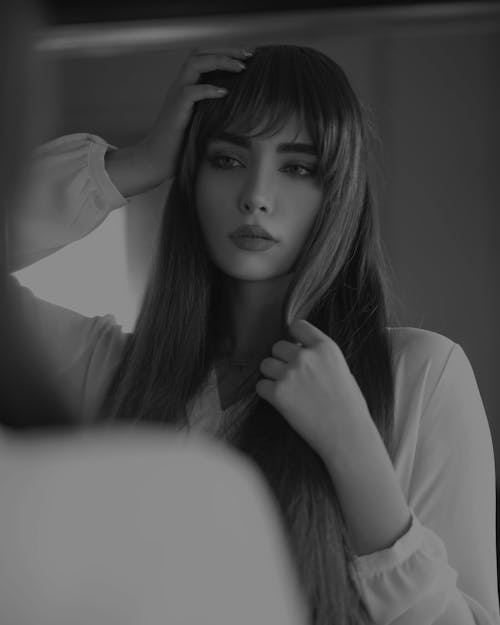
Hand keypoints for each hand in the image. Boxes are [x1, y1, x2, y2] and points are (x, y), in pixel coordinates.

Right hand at [106, 46, 251, 196]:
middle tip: (250, 53)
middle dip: (226, 49)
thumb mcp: (203, 123)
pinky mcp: (175, 111)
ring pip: (193, 65)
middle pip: (200, 53)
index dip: (226, 52)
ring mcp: (176, 97)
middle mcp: (180, 86)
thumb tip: (246, 111)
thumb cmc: (181, 148)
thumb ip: (216, 111)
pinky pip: (189, 93)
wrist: (156, 162)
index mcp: (187, 87)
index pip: (205, 57)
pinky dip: (207, 89)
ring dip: (219, 62)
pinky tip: (224, 92)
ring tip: (241, 67)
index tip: (250, 55)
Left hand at [257, 319, 411, 555]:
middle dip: (281, 359)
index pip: (297, 326)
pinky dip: (267, 394)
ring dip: (271, 375)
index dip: (294, 337)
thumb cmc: (348, 406)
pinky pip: (260, 386)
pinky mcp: (278, 393)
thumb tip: (298, 350)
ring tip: (287, 390)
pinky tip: (281, 401)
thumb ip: (319, 356)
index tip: (295, 348)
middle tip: (292, 377)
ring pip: (265, 364)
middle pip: (277, 346)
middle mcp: (306, 356)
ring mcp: (290, 374)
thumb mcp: (342, 370)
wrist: (347, 435)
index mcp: (326, 347)